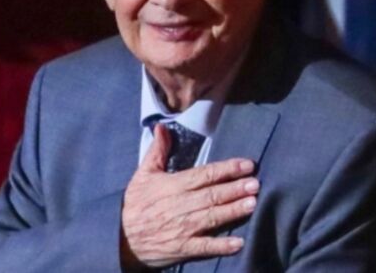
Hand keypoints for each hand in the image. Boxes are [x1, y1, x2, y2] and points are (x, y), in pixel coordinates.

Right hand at [120, 124, 258, 268]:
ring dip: (233, 211)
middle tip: (255, 183)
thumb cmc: (134, 204)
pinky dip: (221, 245)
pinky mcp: (182, 248)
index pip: (204, 175)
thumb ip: (157, 151)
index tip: (246, 165)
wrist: (120, 238)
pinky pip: (204, 247)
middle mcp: (180, 206)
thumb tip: (162, 127)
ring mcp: (182, 228)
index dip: (226, 169)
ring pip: (212, 217)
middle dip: (235, 188)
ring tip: (252, 203)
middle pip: (212, 195)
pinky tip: (239, 243)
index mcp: (172, 186)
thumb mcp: (143, 175)